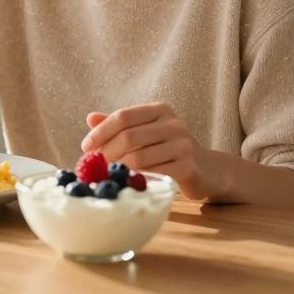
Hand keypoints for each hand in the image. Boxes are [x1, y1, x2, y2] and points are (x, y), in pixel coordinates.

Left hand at [81, 103, 225, 201]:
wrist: (208, 170)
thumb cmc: (170, 150)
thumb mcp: (147, 132)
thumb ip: (121, 125)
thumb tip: (90, 118)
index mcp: (160, 110)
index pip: (123, 116)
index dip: (101, 132)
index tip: (86, 147)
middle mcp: (173, 124)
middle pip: (129, 137)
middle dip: (106, 152)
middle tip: (93, 166)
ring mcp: (183, 144)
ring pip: (139, 158)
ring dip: (118, 169)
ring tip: (107, 176)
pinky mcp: (188, 166)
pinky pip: (153, 173)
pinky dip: (136, 179)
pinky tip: (128, 183)